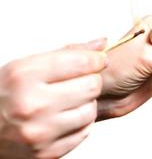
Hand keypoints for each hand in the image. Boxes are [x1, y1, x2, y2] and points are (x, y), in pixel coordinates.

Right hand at [0, 39, 107, 158]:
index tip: (99, 59)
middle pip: (92, 86)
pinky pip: (84, 131)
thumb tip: (102, 43)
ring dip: (86, 102)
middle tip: (80, 81)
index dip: (96, 59)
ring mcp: (40, 132)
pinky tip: (66, 116)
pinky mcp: (48, 152)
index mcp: (24, 77)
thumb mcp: (27, 66)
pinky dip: (80, 122)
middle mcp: (32, 105)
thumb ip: (67, 53)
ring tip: (71, 100)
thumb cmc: (6, 94)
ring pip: (91, 110)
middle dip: (91, 80)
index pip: (81, 63)